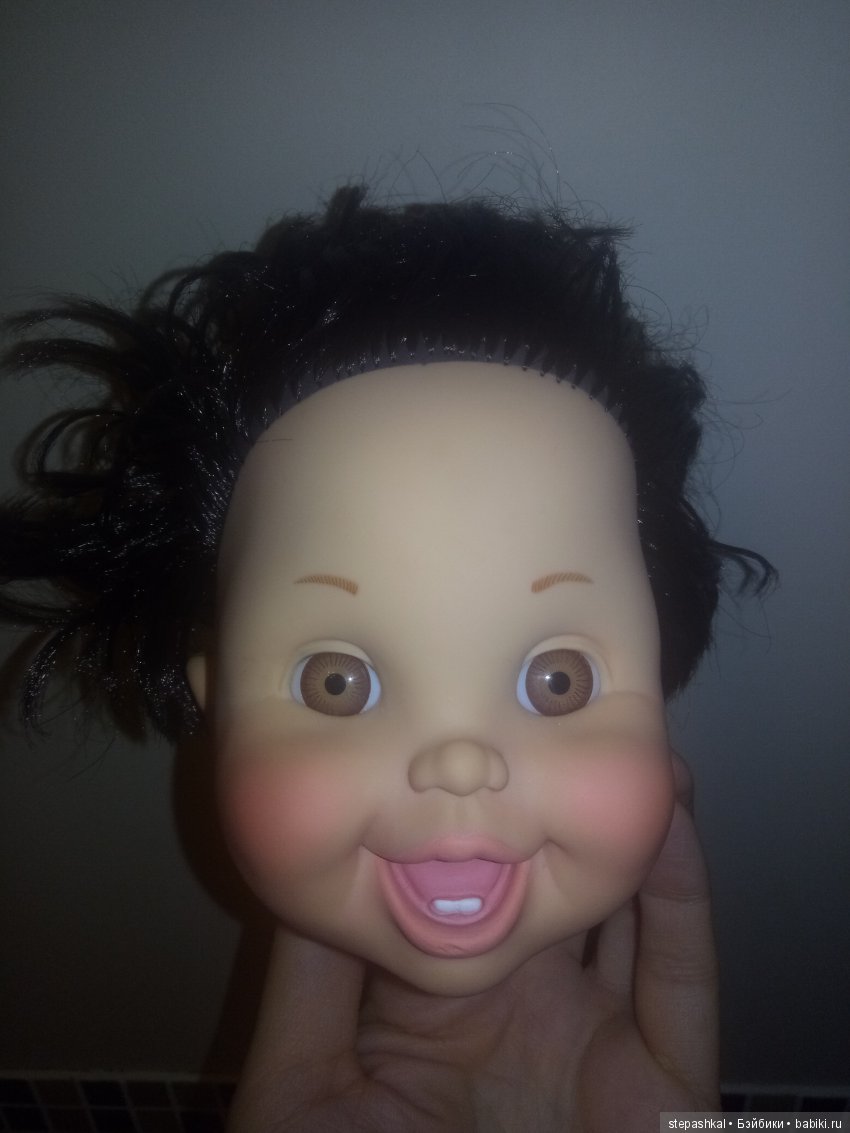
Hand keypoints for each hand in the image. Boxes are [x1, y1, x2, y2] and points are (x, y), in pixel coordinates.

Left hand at [227, 756, 718, 1131]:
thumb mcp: (300, 1096)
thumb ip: (306, 984)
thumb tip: (304, 872)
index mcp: (434, 1012)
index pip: (457, 888)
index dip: (466, 814)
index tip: (465, 730)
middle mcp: (519, 1012)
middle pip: (549, 886)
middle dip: (558, 804)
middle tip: (560, 709)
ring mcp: (595, 1043)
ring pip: (626, 915)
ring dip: (633, 826)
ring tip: (630, 734)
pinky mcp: (667, 1086)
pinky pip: (683, 978)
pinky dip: (683, 897)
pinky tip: (672, 816)